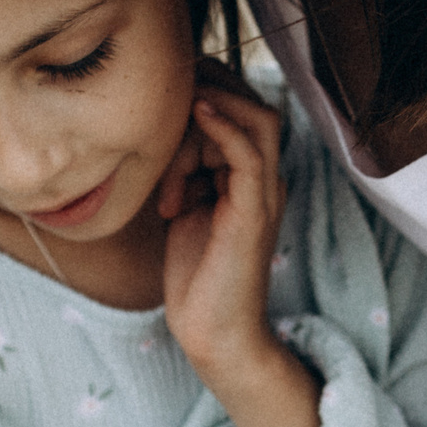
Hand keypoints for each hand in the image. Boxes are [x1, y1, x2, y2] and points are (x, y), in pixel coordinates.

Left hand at [159, 85, 287, 379]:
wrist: (212, 332)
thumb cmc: (197, 277)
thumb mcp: (185, 207)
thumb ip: (185, 169)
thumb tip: (164, 134)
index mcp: (252, 178)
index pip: (243, 108)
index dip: (206, 95)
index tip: (161, 115)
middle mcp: (266, 180)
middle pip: (254, 104)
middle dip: (208, 94)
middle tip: (162, 119)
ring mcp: (265, 194)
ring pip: (255, 119)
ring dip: (205, 119)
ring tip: (168, 155)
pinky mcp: (254, 213)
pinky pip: (249, 153)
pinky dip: (223, 125)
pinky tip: (197, 116)